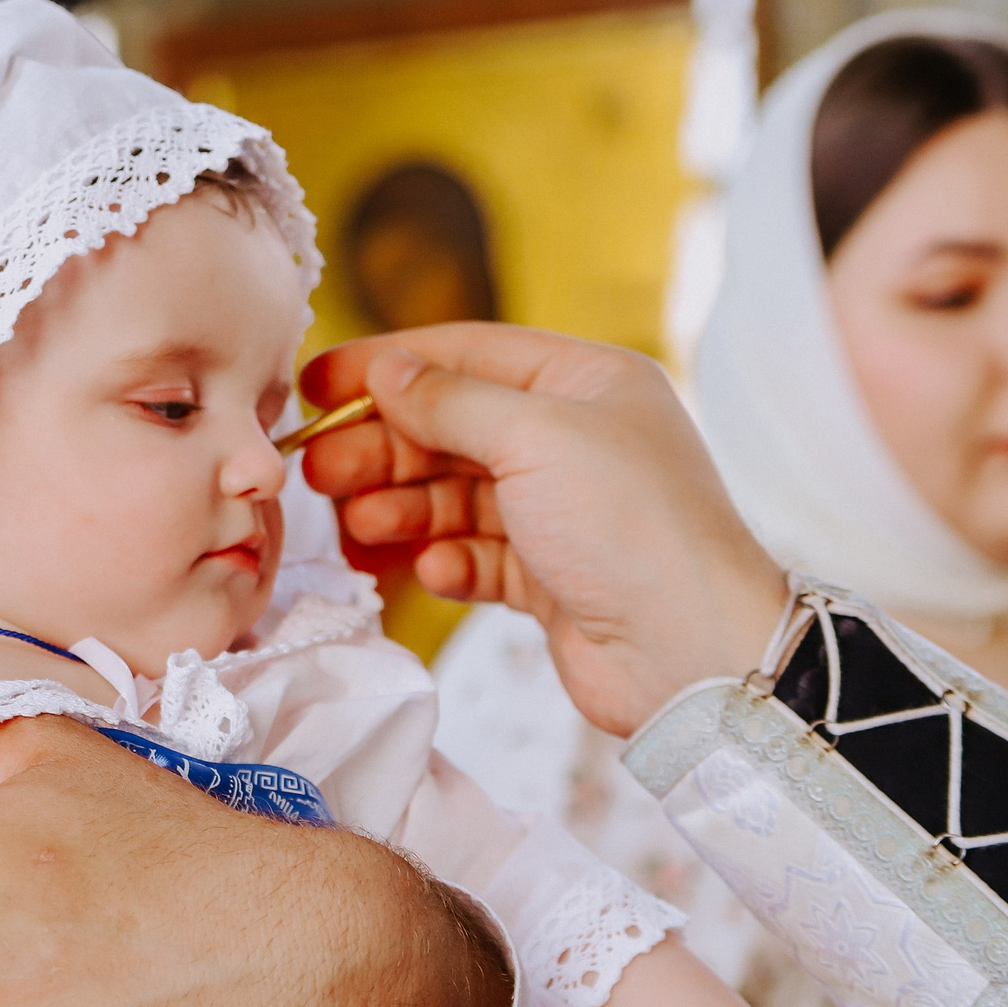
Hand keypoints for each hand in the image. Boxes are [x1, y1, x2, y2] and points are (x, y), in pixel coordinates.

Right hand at [298, 324, 786, 735]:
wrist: (692, 652)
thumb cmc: (632, 527)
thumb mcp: (535, 437)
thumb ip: (449, 401)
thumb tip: (388, 370)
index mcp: (586, 383)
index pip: (467, 354)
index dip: (386, 366)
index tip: (315, 386)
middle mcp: (575, 439)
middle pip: (451, 427)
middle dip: (383, 448)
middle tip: (318, 470)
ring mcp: (562, 511)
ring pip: (454, 495)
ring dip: (402, 508)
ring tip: (359, 527)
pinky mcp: (551, 578)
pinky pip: (476, 555)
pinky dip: (446, 560)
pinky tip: (431, 570)